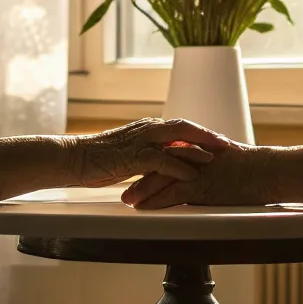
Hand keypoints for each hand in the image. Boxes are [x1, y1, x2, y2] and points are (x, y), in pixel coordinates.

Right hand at [67, 118, 231, 187]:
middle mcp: (147, 130)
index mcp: (148, 128)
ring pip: (177, 140)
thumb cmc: (98, 159)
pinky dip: (179, 167)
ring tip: (218, 157)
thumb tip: (165, 165)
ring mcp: (141, 141)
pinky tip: (193, 176)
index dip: (202, 134)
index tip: (220, 141)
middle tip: (229, 144)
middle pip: (185, 128)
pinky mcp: (133, 156)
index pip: (181, 127)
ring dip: (199, 149)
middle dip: (208, 136)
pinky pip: (162, 160)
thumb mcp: (129, 156)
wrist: (73, 159)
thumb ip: (148, 157)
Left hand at [121, 145, 278, 208]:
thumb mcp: (232, 160)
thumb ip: (216, 163)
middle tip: (121, 183)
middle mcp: (196, 157)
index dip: (150, 161)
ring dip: (142, 189)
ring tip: (127, 199)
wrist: (272, 170)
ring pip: (161, 178)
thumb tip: (210, 171)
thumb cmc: (258, 168)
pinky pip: (174, 193)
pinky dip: (157, 201)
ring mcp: (198, 170)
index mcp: (201, 149)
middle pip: (159, 163)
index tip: (135, 168)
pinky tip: (145, 208)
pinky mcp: (204, 186)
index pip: (169, 152)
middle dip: (138, 174)